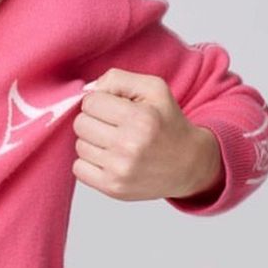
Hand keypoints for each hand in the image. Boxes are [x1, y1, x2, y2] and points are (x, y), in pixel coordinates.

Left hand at [72, 68, 224, 201]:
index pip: (90, 102)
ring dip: (93, 142)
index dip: (99, 101)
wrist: (188, 164)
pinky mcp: (113, 188)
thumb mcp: (153, 88)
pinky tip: (109, 158)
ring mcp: (120, 170)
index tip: (114, 108)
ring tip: (115, 142)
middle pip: (81, 124)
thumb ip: (117, 79)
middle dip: (94, 120)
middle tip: (114, 125)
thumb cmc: (167, 123)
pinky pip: (78, 169)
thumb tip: (88, 90)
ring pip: (79, 145)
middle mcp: (129, 146)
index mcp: (140, 118)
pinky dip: (89, 162)